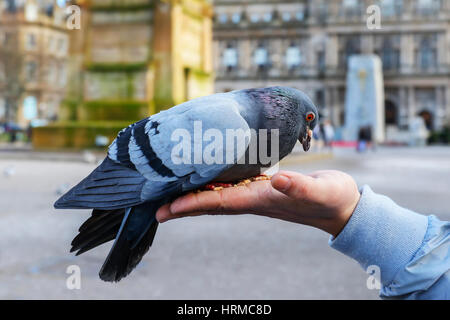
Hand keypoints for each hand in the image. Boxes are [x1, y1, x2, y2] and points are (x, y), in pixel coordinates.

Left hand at [156, 170, 360, 236]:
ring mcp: (256, 195)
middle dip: (183, 205)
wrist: (341, 206)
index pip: (219, 203)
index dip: (192, 204)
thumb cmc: (331, 198)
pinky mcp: (262, 188)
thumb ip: (300, 186)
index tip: (166, 208)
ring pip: (217, 197)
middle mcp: (252, 200)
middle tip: (156, 207)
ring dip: (194, 196)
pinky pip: (230, 188)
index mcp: (261, 200)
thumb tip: (277, 180)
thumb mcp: (320, 190)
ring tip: (171, 194)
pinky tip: (205, 179)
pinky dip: (212, 185)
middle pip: (210, 204)